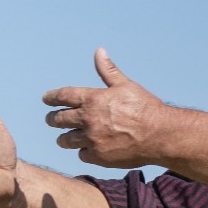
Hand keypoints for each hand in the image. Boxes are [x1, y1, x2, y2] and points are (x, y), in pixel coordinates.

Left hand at [42, 48, 171, 167]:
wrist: (161, 135)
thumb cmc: (145, 108)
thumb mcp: (126, 86)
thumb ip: (108, 71)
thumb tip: (99, 51)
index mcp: (93, 99)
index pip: (62, 96)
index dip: (51, 97)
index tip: (46, 99)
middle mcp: (88, 119)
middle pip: (57, 119)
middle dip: (52, 119)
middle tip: (52, 119)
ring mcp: (91, 138)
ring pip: (65, 139)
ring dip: (64, 138)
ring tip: (65, 137)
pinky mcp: (98, 156)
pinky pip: (81, 154)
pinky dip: (83, 151)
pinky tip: (88, 148)